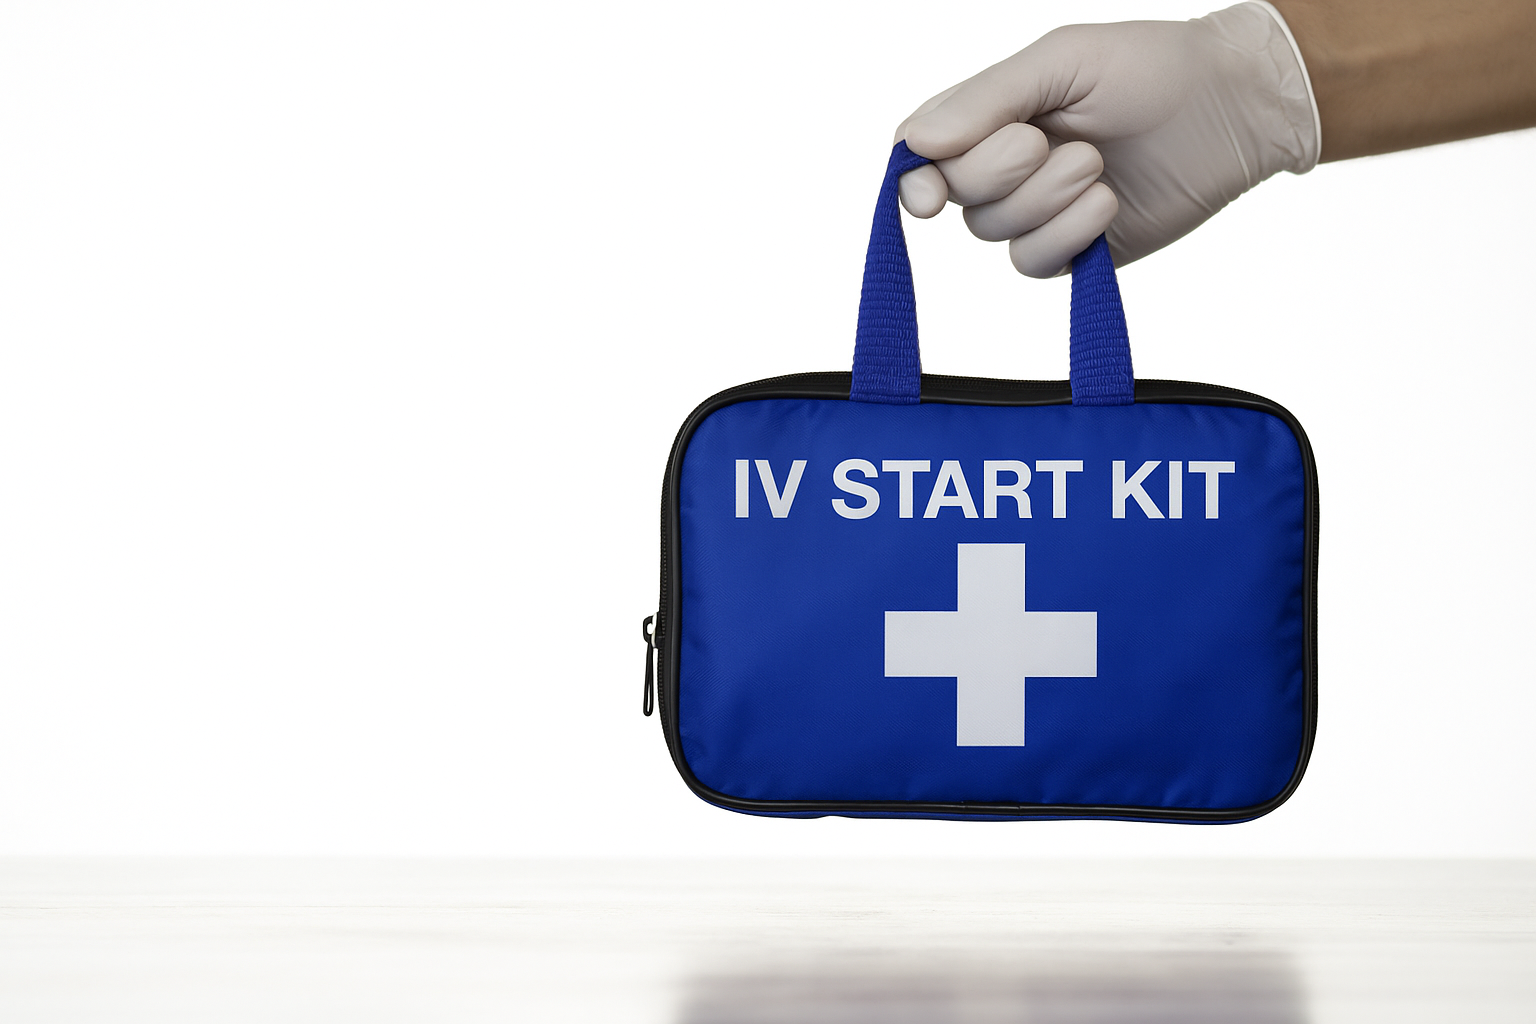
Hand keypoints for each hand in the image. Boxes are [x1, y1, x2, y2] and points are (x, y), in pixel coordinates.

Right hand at [896, 2, 1318, 276]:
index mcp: (988, 116)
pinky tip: (1106, 203)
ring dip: (1046, 199)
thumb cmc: (1151, 69)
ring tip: (1096, 164)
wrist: (1230, 109)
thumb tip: (916, 143)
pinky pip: (1034, 263)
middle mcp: (1002, 168)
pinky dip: (1068, 233)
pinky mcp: (1070, 250)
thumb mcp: (1060, 63)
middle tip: (1047, 141)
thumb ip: (985, 100)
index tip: (927, 195)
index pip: (921, 155)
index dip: (915, 179)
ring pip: (995, 233)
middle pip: (956, 196)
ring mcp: (1035, 213)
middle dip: (999, 172)